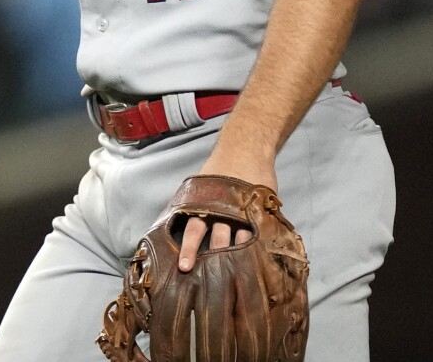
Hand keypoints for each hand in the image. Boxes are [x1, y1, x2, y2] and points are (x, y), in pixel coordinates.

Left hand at [176, 152, 275, 271]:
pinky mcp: (259, 212)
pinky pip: (258, 234)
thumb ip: (191, 206)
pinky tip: (256, 262)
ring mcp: (242, 212)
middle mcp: (222, 210)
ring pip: (239, 240)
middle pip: (217, 240)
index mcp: (203, 204)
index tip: (184, 267)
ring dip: (237, 258)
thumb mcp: (199, 186)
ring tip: (236, 277)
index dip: (189, 249)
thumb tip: (172, 225)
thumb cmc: (218, 171)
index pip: (193, 230)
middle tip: (211, 280)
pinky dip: (256, 248)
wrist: (244, 151)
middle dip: (214, 261)